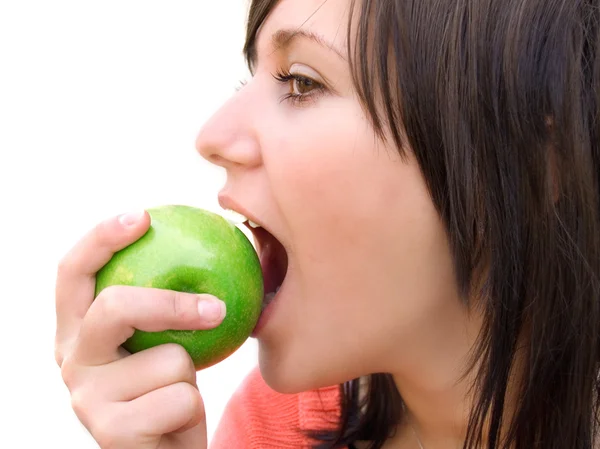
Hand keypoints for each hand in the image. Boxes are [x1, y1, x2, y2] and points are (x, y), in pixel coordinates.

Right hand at [54, 211, 224, 448]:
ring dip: (191, 375)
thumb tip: (215, 250)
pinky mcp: (112, 433)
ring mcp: (87, 399)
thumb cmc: (169, 388)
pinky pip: (182, 398)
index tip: (142, 216)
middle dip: (171, 305)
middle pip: (114, 307)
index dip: (100, 238)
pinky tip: (175, 423)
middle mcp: (71, 361)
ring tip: (176, 393)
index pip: (72, 274)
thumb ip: (169, 307)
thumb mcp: (164, 341)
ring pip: (169, 359)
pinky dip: (194, 408)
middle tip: (214, 307)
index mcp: (76, 332)